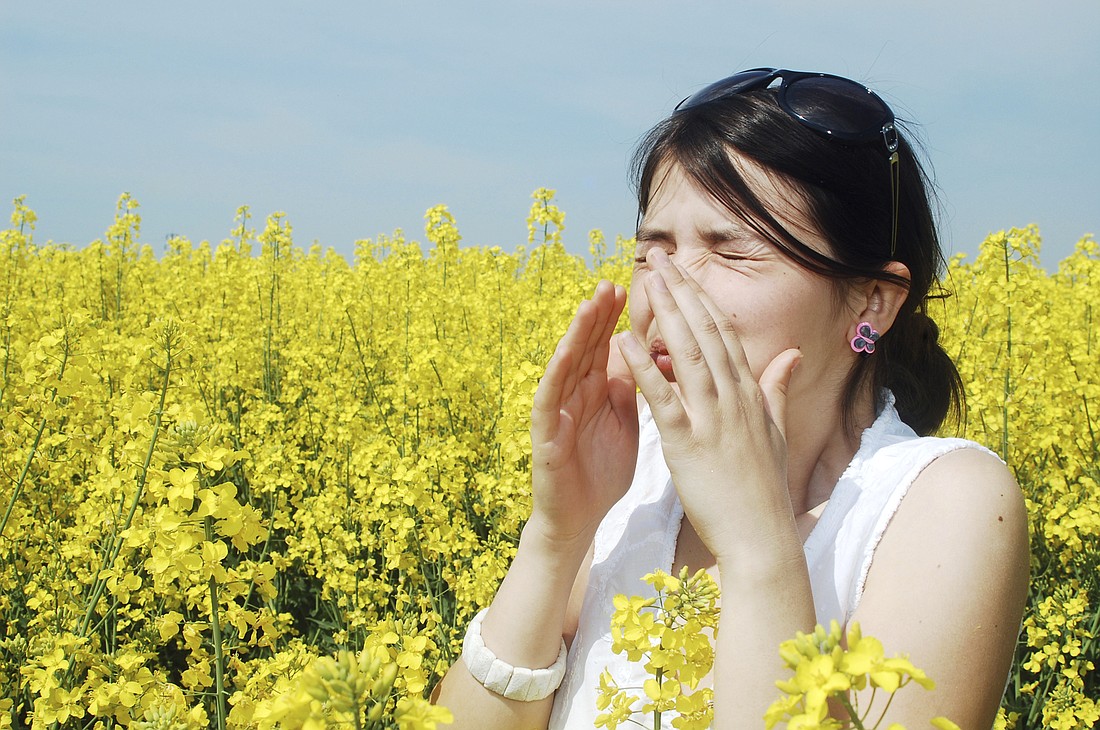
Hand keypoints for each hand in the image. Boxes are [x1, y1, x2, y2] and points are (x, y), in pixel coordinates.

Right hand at [528, 280, 639, 552]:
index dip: (619, 318)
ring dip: (577, 334)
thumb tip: (643, 353)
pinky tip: (565, 353)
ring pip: (566, 364)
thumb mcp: (624, 422)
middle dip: (598, 314)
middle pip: (587, 347)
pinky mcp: (546, 434)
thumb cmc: (602, 471)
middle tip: (611, 282)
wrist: (581, 519)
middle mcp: (575, 394)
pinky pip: (549, 399)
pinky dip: (557, 374)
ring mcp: (558, 411)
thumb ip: (629, 389)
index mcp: (598, 390)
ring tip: (589, 305)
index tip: (636, 287)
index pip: (607, 345)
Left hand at [617, 250, 800, 561]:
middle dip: (682, 291)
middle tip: (661, 258)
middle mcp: (733, 398)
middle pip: (706, 332)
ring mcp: (712, 419)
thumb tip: (792, 355)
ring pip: (687, 354)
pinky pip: (663, 398)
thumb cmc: (763, 490)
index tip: (684, 272)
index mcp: (749, 394)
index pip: (724, 334)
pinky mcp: (688, 444)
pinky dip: (643, 368)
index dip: (702, 299)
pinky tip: (624, 342)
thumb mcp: (774, 432)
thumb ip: (777, 389)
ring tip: (647, 281)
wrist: (762, 537)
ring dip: (666, 314)